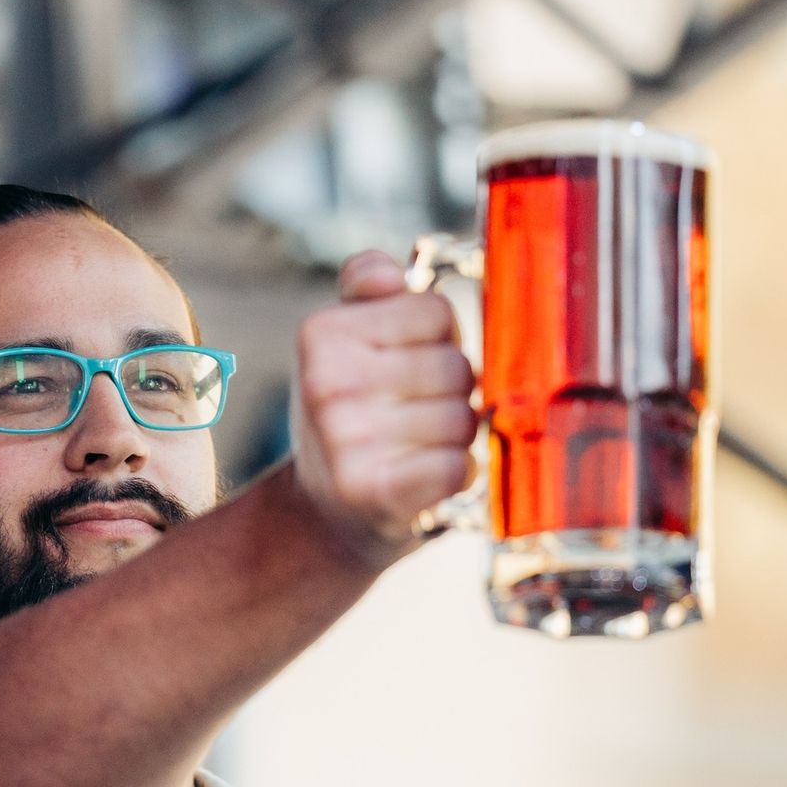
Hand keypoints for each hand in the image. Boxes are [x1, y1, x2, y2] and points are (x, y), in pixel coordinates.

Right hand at [290, 249, 475, 567]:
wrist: (322, 515)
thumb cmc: (351, 416)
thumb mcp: (342, 344)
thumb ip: (366, 291)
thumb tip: (385, 272)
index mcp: (321, 332)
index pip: (436, 311)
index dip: (436, 341)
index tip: (405, 366)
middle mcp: (326, 383)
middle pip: (456, 366)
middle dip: (450, 393)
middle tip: (414, 416)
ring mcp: (347, 440)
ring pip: (464, 418)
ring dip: (456, 438)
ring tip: (418, 448)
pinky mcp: (375, 492)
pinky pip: (459, 466)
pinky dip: (458, 475)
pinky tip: (427, 479)